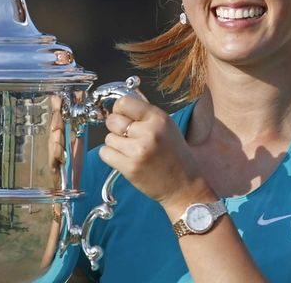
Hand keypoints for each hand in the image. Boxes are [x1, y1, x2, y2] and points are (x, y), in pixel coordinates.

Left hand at [99, 95, 214, 216]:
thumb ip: (146, 115)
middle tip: (128, 137)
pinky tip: (125, 159)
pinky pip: (105, 154)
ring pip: (108, 138)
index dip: (119, 110)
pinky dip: (111, 156)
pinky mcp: (130, 167)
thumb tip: (126, 102)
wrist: (185, 187)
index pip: (125, 102)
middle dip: (116, 128)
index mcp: (159, 119)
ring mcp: (138, 150)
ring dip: (115, 144)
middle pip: (113, 120)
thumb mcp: (168, 128)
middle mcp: (149, 132)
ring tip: (131, 151)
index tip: (122, 116)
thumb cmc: (177, 158)